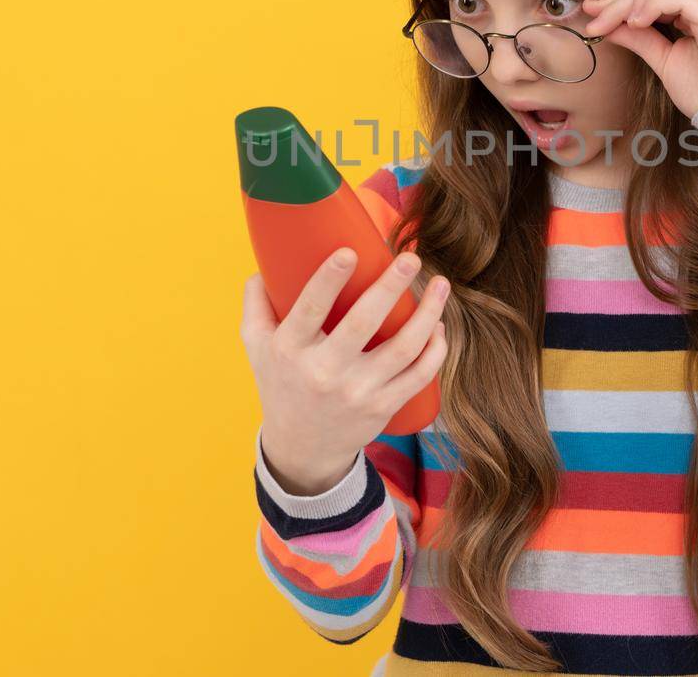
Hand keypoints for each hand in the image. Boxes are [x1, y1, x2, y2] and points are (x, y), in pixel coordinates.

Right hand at [240, 248, 450, 494]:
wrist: (302, 447)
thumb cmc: (281, 383)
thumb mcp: (257, 347)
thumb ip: (257, 304)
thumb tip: (263, 266)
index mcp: (291, 350)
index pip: (310, 309)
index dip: (329, 279)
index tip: (350, 251)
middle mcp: (324, 372)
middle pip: (363, 323)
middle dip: (391, 286)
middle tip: (411, 259)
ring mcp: (358, 392)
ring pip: (402, 348)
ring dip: (427, 313)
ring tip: (441, 285)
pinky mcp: (383, 407)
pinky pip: (418, 376)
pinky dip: (435, 350)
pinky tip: (439, 326)